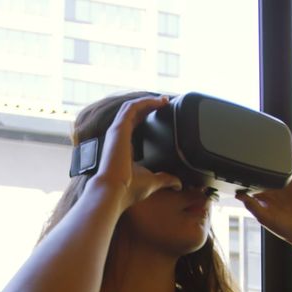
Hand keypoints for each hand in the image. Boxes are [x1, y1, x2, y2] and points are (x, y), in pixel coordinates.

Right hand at [87, 95, 182, 210]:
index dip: (147, 116)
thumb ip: (165, 179)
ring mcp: (117, 132)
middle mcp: (119, 137)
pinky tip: (157, 101)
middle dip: (149, 106)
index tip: (161, 113)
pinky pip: (130, 108)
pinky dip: (143, 102)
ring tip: (163, 99)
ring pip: (131, 108)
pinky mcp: (118, 128)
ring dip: (148, 101)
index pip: (135, 125)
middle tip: (165, 102)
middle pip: (133, 114)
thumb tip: (178, 183)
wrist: (114, 191)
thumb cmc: (128, 189)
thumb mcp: (152, 180)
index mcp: (124, 147)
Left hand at [235, 152, 291, 246]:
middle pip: (263, 171)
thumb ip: (251, 205)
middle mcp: (274, 189)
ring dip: (273, 157)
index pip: (251, 183)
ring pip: (277, 166)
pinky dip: (290, 156)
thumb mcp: (264, 217)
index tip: (236, 167)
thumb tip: (238, 194)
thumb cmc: (285, 228)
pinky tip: (286, 147)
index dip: (245, 175)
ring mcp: (286, 183)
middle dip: (257, 163)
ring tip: (265, 145)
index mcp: (264, 198)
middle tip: (248, 151)